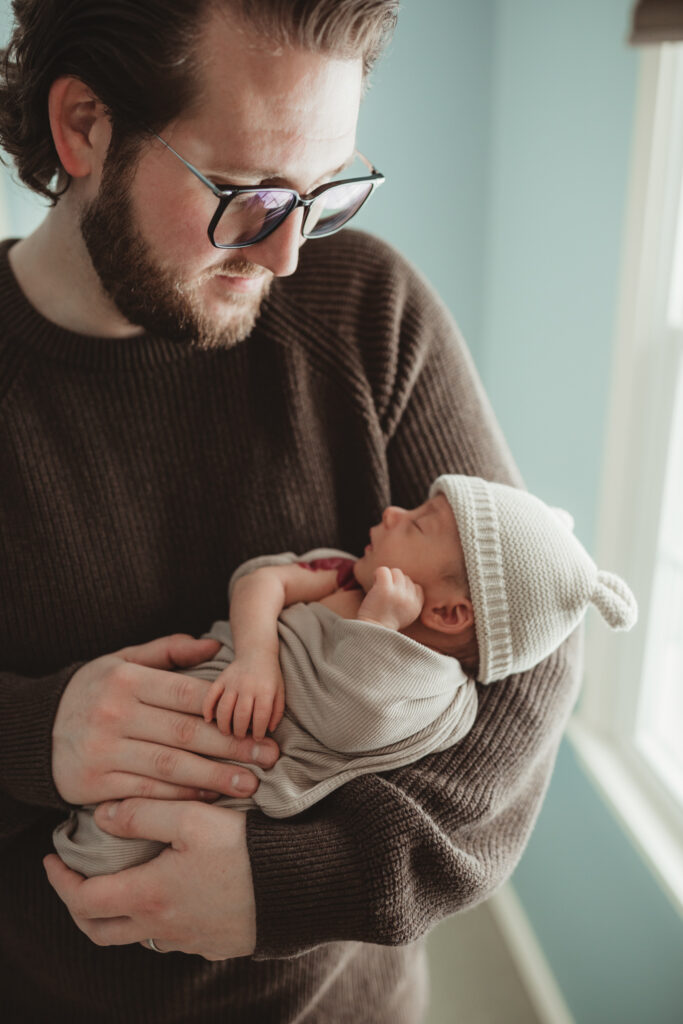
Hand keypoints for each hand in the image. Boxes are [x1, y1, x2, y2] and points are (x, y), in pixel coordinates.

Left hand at [43, 799, 254, 959]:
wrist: (300, 883)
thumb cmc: (246, 848)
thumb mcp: (191, 818)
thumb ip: (142, 813)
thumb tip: (102, 817)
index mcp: (150, 897)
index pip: (84, 901)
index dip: (60, 881)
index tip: (52, 859)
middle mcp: (163, 928)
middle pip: (101, 931)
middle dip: (78, 905)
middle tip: (74, 879)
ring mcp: (190, 941)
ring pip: (138, 935)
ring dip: (120, 913)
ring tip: (123, 880)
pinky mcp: (216, 943)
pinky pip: (173, 937)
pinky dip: (157, 917)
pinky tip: (170, 892)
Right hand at [52, 634, 278, 805]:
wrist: (35, 730)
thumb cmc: (95, 691)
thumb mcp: (123, 660)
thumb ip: (169, 651)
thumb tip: (214, 645)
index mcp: (127, 679)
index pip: (187, 695)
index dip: (229, 710)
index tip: (264, 722)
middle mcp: (114, 714)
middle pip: (186, 733)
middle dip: (233, 746)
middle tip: (270, 756)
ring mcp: (103, 750)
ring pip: (170, 767)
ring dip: (215, 778)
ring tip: (250, 784)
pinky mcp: (94, 784)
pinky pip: (146, 792)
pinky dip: (181, 798)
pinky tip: (209, 799)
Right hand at [203, 654, 284, 739]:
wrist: (257, 652)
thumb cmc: (271, 677)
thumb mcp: (280, 692)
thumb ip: (277, 712)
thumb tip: (270, 730)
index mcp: (265, 690)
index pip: (261, 716)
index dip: (259, 731)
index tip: (257, 738)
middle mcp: (248, 686)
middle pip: (241, 715)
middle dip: (240, 731)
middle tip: (240, 737)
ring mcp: (232, 682)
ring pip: (224, 708)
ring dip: (223, 724)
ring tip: (227, 732)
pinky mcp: (221, 679)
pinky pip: (210, 695)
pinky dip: (207, 709)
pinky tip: (208, 719)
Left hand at [357, 566, 423, 630]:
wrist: (370, 632)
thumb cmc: (384, 624)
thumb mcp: (405, 616)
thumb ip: (409, 601)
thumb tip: (404, 582)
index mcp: (416, 606)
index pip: (416, 587)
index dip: (404, 588)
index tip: (394, 595)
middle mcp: (409, 599)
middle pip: (405, 578)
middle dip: (394, 582)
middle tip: (384, 592)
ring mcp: (398, 593)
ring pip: (395, 572)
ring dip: (386, 577)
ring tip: (378, 588)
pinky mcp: (385, 588)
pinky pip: (384, 570)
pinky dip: (377, 573)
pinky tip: (374, 582)